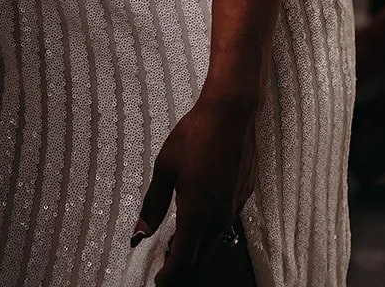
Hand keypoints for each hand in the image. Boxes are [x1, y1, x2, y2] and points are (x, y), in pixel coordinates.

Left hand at [132, 94, 256, 283]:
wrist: (231, 113)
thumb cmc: (195, 135)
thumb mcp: (164, 168)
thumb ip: (153, 204)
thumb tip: (140, 231)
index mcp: (196, 213)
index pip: (184, 260)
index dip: (170, 276)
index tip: (160, 280)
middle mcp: (218, 216)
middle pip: (201, 256)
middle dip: (183, 262)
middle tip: (166, 256)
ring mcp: (234, 206)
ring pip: (216, 241)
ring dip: (198, 245)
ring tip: (180, 234)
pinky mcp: (244, 194)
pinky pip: (227, 221)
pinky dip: (212, 227)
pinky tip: (201, 210)